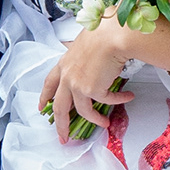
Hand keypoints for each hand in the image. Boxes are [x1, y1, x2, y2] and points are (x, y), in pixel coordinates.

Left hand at [39, 17, 149, 140]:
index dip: (44, 96)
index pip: (49, 83)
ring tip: (104, 124)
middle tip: (63, 136)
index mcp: (64, 64)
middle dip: (61, 124)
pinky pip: (106, 101)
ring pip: (82, 111)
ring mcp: (77, 85)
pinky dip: (118, 100)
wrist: (112, 35)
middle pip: (59, 107)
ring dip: (95, 120)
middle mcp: (67, 76)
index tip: (42, 106)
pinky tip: (127, 97)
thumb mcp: (85, 44)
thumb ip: (82, 56)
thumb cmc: (103, 33)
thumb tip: (90, 59)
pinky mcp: (92, 90)